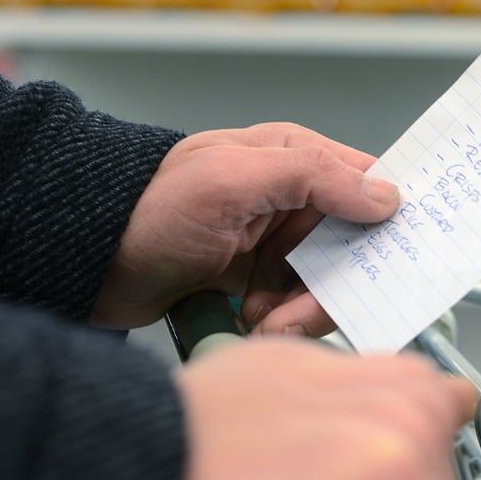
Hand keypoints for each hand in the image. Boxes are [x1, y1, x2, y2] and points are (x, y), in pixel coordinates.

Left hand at [92, 122, 399, 333]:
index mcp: (294, 158)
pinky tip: (252, 321)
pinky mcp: (258, 279)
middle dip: (337, 284)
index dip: (388, 221)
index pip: (368, 184)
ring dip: (304, 309)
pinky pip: (297, 305)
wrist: (86, 260)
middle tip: (298, 311)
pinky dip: (282, 321)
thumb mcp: (233, 180)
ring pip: (329, 282)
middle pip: (356, 246)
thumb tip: (387, 196)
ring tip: (263, 319)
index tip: (395, 260)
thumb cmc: (151, 209)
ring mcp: (276, 241)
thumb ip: (313, 178)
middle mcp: (293, 198)